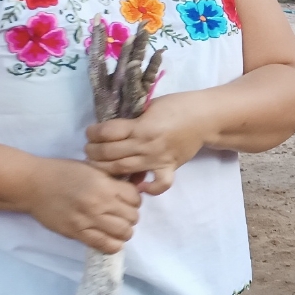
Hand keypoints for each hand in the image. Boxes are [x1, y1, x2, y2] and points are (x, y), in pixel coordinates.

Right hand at [20, 157, 141, 253]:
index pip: (135, 198)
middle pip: (132, 217)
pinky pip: (106, 245)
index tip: (127, 201)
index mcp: (104, 185)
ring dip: (123, 231)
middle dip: (130, 216)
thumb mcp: (93, 168)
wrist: (33, 184)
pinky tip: (108, 238)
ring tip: (115, 227)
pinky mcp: (77, 233)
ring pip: (124, 233)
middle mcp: (99, 203)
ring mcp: (88, 220)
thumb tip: (133, 190)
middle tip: (121, 215)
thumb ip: (112, 180)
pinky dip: (112, 244)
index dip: (134, 200)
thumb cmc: (63, 173)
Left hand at [84, 92, 212, 195]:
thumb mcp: (149, 106)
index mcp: (141, 126)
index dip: (93, 132)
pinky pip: (159, 184)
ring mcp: (158, 159)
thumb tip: (111, 128)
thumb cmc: (176, 106)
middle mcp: (146, 145)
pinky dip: (149, 188)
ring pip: (124, 169)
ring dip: (106, 168)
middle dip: (93, 152)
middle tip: (89, 149)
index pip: (107, 132)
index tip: (90, 132)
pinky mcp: (170, 168)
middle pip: (109, 153)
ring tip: (99, 164)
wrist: (205, 117)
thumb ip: (131, 119)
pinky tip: (137, 185)